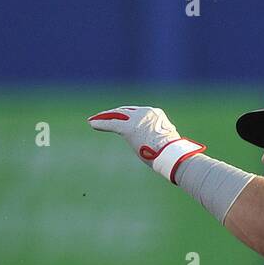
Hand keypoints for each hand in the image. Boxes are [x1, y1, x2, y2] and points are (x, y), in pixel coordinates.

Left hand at [87, 105, 203, 183]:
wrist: (172, 153)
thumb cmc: (172, 153)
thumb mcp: (164, 141)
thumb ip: (157, 139)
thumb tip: (157, 148)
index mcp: (155, 114)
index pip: (137, 112)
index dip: (126, 114)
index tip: (119, 117)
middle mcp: (146, 112)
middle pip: (125, 111)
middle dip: (113, 113)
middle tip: (101, 116)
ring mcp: (137, 119)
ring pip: (117, 115)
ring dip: (103, 117)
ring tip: (93, 120)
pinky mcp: (129, 128)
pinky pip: (112, 124)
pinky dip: (101, 124)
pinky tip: (92, 124)